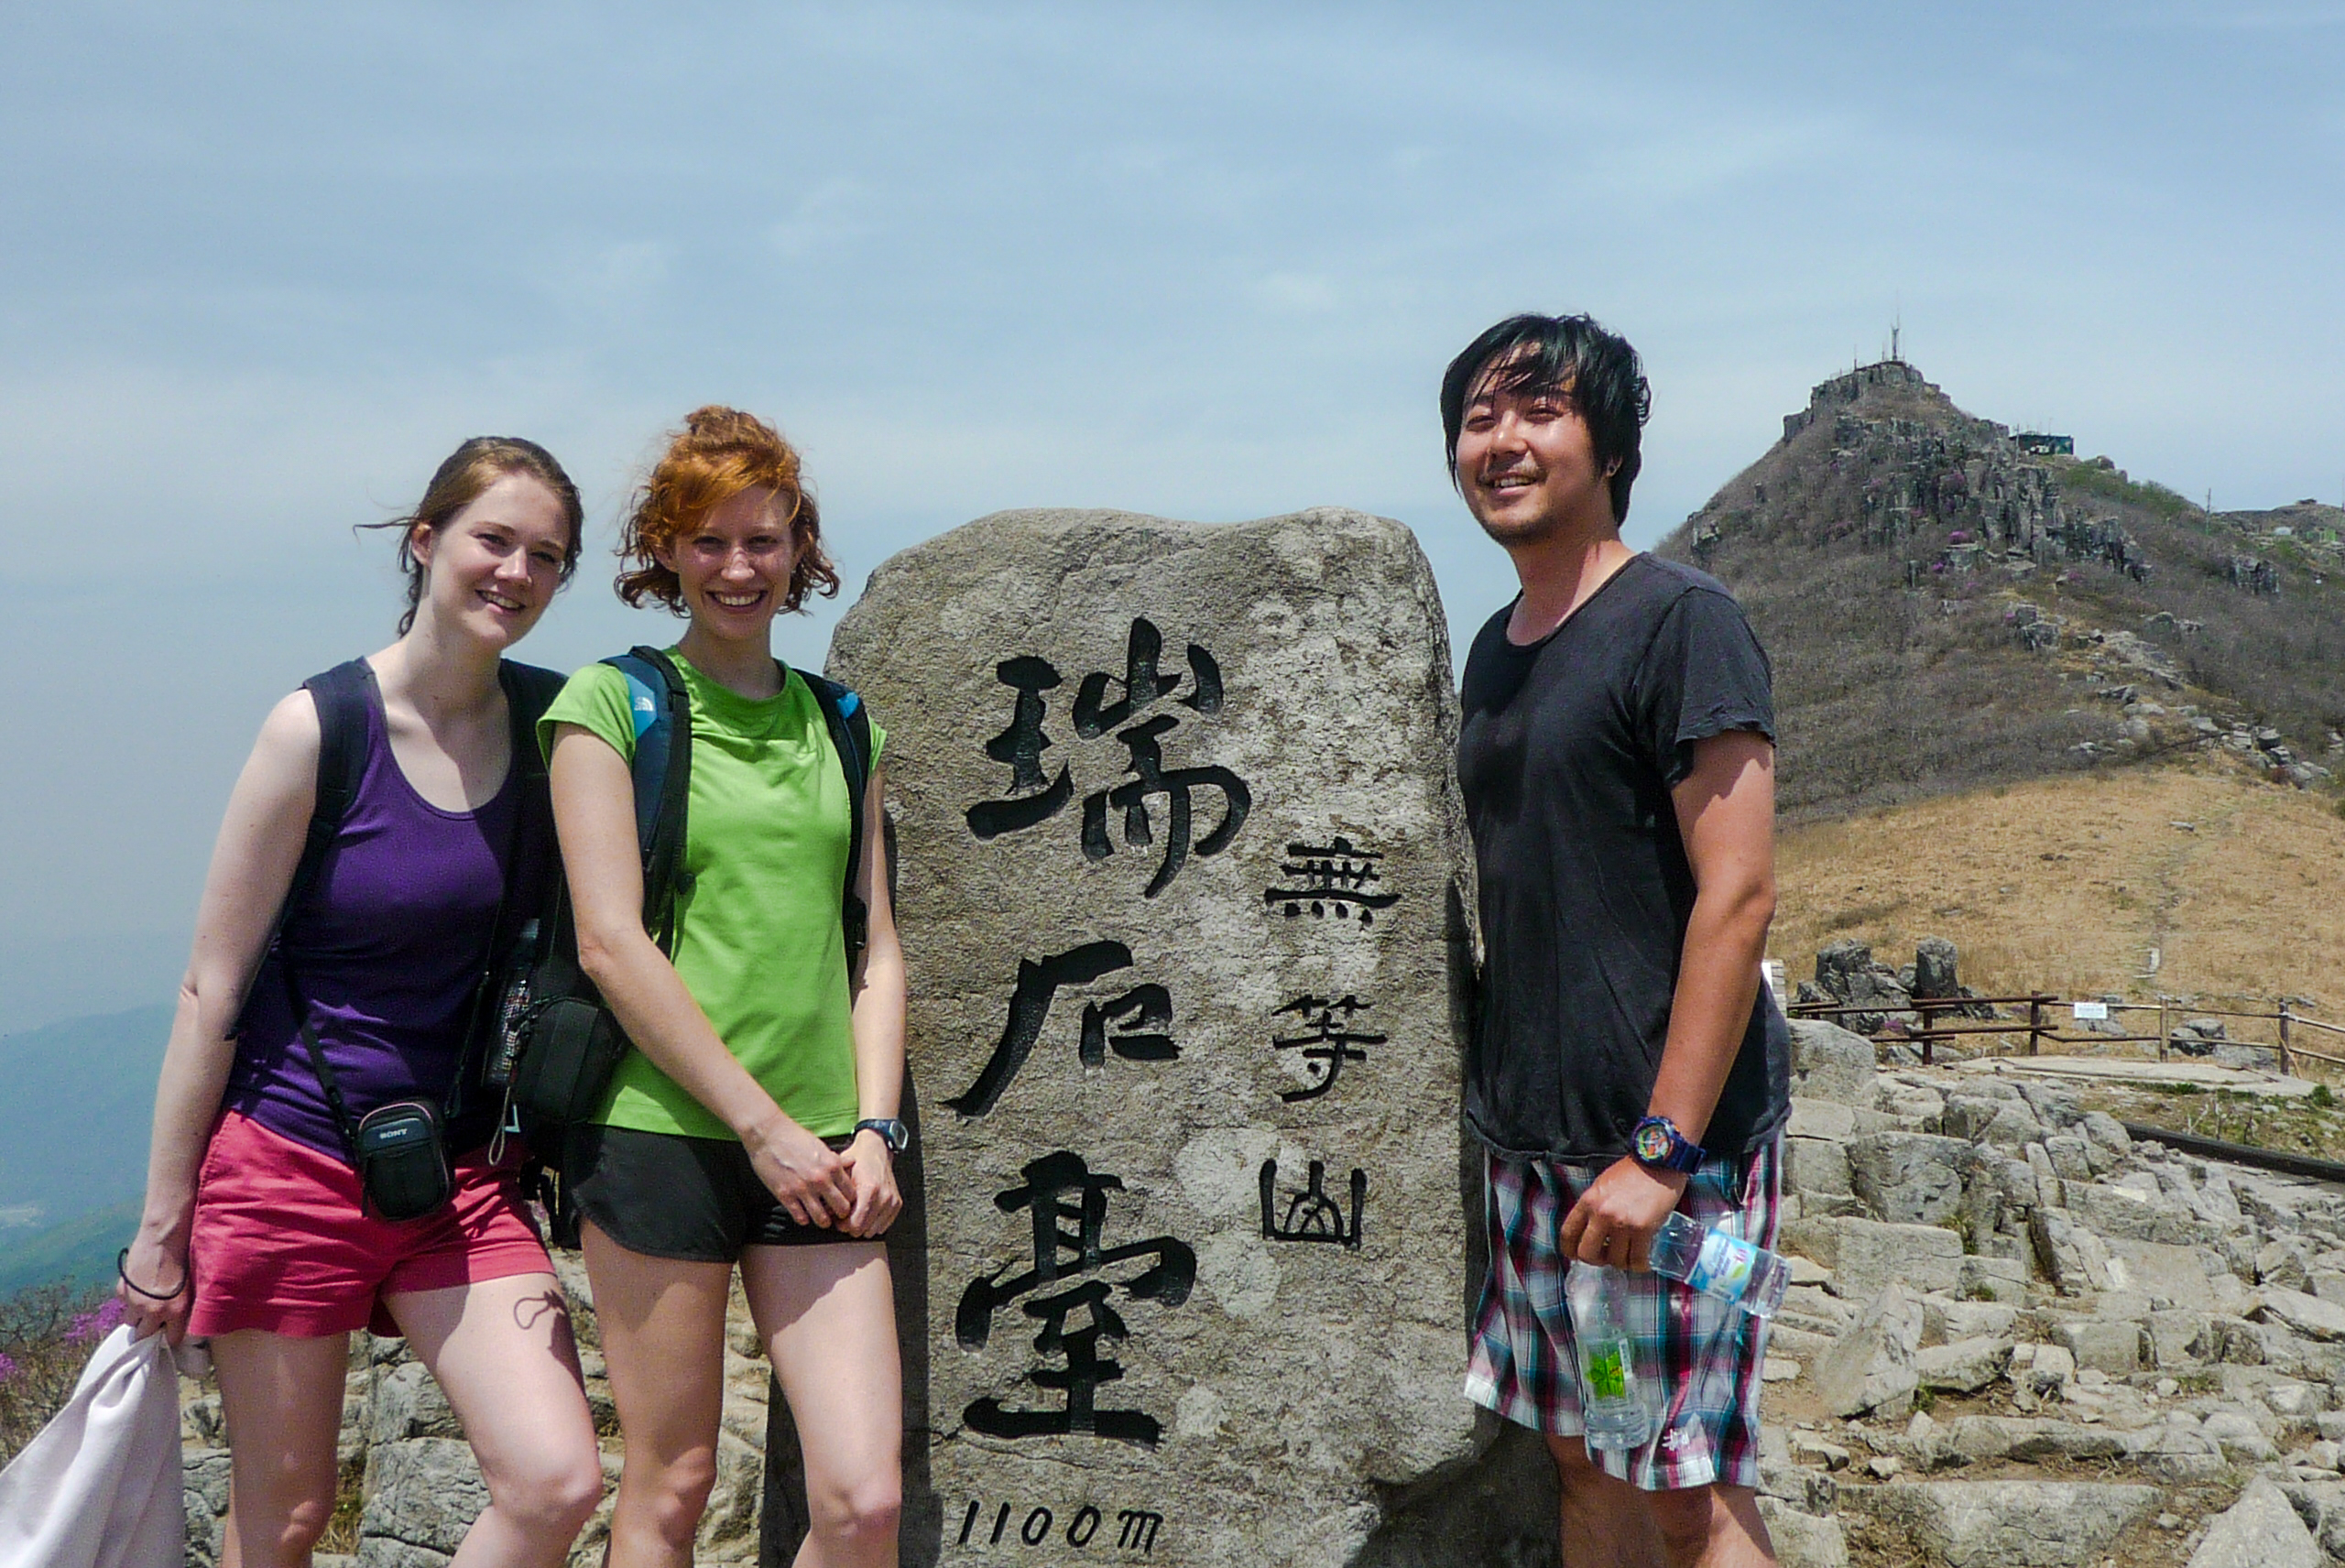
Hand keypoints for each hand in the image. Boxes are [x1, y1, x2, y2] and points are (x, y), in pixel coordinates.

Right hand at [116, 1232, 192, 1345]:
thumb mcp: (190, 1288)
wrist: (163, 1240)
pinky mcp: (122, 1292)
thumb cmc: (183, 1259)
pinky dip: (129, 1297)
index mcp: (176, 1312)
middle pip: (144, 1335)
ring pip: (130, 1321)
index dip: (169, 1336)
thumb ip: (181, 1308)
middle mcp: (154, 1312)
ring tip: (145, 1300)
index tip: (168, 1332)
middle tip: (152, 1319)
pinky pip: (123, 1303)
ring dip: (137, 1314)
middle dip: (148, 1329)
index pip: (171, 1340)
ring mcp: (135, 1303)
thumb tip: (175, 1321)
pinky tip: (138, 1284)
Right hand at [742, 1114, 855, 1227]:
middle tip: (834, 1212)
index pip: (851, 1193)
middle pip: (841, 1208)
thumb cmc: (794, 1137)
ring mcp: (803, 1189)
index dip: (848, 1199)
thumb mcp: (820, 1146)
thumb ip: (836, 1159)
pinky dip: (803, 1219)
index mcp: (832, 1165)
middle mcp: (820, 1179)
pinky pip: (800, 1217)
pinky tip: (802, 1214)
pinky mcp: (785, 1195)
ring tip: (819, 1217)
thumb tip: (852, 1163)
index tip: (843, 1201)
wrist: (767, 1134)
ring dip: (822, 1220)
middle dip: (839, 1213)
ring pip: (822, 1218)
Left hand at [841, 1131, 902, 1237]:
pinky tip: (867, 1210)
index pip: (854, 1225)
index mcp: (869, 1190)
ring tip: (856, 1211)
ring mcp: (892, 1201)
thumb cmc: (858, 1161)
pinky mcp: (897, 1204)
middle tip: (846, 1214)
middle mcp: (884, 1197)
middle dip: (851, 1225)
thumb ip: (836, 1195)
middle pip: (863, 1230)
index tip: (838, 1217)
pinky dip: (874, 1221)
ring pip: (873, 1230)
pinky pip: (882, 1226)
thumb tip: (828, 1212)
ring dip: (863, 1224)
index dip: (842, 1224)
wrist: (876, 1150)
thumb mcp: (842, 1174)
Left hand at [1559, 1157, 1688, 1272]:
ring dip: (1621, 1263)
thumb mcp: (1603, 1186)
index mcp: (1588, 1201)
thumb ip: (1594, 1207)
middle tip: (1606, 1257)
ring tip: (1628, 1255)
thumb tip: (1591, 1231)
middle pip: (1586, 1253)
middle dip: (1595, 1261)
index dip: (1569, 1250)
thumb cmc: (1633, 1173)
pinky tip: (1642, 1262)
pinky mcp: (1643, 1229)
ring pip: (1614, 1260)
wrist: (1659, 1163)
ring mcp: (1622, 1223)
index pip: (1567, 1233)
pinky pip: (1637, 1260)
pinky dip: (1639, 1265)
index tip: (1575, 1256)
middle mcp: (1601, 1214)